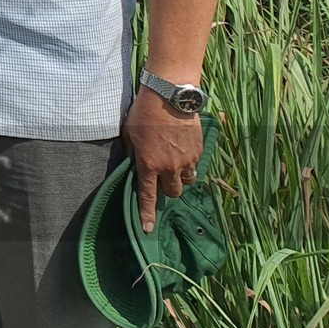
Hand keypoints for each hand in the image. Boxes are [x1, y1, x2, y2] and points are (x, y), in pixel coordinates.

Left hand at [124, 84, 203, 232]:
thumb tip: (136, 164)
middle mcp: (169, 168)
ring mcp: (186, 161)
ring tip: (174, 162)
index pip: (147, 196)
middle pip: (173, 193)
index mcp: (149, 165)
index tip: (148, 230)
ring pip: (187, 181)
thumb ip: (134, 154)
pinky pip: (195, 166)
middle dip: (168, 189)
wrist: (169, 98)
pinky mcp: (198, 152)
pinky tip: (182, 148)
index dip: (147, 214)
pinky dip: (189, 163)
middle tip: (162, 176)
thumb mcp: (129, 134)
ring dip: (180, 177)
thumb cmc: (144, 113)